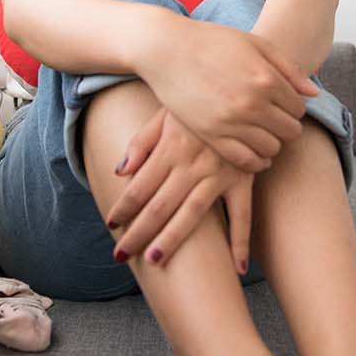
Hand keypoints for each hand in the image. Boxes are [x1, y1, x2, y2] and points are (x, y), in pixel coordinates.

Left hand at [108, 106, 256, 271]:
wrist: (241, 87)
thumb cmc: (198, 100)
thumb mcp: (166, 111)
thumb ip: (142, 141)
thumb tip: (119, 171)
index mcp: (171, 147)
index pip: (139, 185)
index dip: (123, 207)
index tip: (111, 225)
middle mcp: (192, 164)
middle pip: (159, 205)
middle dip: (138, 232)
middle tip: (121, 255)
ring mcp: (220, 173)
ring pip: (193, 214)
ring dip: (172, 239)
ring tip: (154, 260)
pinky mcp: (244, 179)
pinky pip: (243, 215)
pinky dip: (241, 242)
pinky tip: (237, 268)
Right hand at [139, 15, 318, 171]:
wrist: (166, 48)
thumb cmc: (212, 41)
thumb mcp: (255, 44)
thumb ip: (288, 68)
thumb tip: (313, 94)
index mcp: (266, 78)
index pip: (299, 109)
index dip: (294, 108)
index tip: (282, 105)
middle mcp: (252, 103)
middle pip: (290, 132)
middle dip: (286, 127)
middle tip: (274, 121)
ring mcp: (231, 122)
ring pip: (271, 149)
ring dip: (272, 144)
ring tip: (262, 134)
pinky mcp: (211, 136)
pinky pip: (245, 161)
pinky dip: (256, 162)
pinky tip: (254, 154)